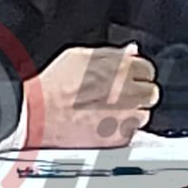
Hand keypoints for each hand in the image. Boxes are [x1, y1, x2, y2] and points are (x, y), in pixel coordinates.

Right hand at [24, 43, 159, 148]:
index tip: (131, 79)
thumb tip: (130, 50)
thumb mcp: (79, 57)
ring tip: (109, 113)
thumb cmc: (52, 87)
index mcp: (119, 68)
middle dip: (140, 93)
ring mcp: (125, 116)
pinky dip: (122, 130)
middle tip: (123, 97)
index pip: (148, 68)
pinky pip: (131, 133)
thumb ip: (111, 54)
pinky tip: (104, 125)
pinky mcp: (118, 137)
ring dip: (132, 113)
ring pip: (144, 114)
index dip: (137, 74)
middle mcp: (127, 91)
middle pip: (151, 92)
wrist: (36, 116)